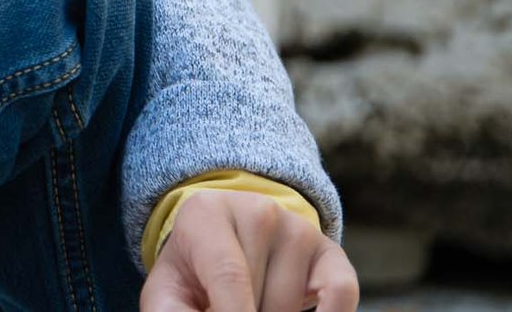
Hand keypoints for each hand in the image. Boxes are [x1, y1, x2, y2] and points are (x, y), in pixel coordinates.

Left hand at [142, 191, 358, 311]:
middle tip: (229, 305)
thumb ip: (172, 311)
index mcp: (206, 213)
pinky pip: (343, 292)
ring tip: (255, 304)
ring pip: (293, 303)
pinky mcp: (330, 252)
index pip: (228, 276)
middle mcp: (256, 210)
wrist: (225, 246)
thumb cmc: (193, 275)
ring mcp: (297, 228)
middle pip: (258, 297)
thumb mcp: (168, 290)